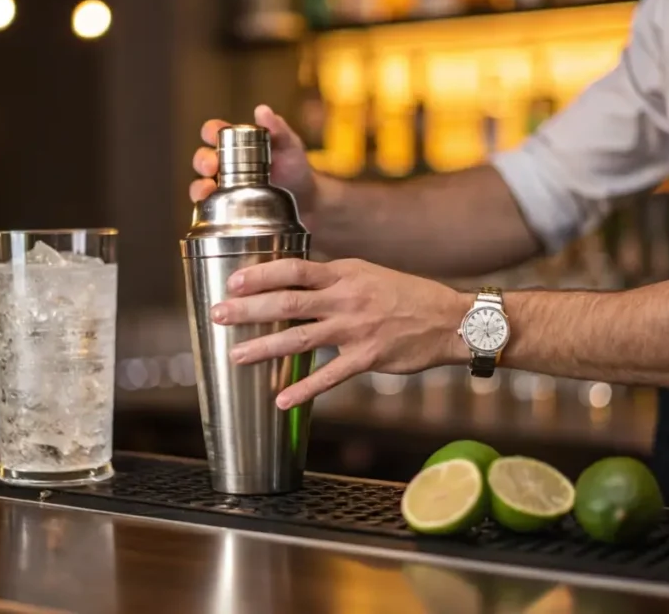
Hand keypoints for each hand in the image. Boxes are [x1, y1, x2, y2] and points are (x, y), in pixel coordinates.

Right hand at [190, 104, 316, 213]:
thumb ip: (278, 129)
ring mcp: (223, 187)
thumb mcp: (291, 147)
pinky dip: (204, 208)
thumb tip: (261, 110)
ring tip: (208, 190)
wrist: (308, 203)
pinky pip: (207, 207)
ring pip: (199, 183)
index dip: (209, 131)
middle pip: (202, 158)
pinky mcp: (225, 208)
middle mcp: (225, 164)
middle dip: (202, 160)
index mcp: (236, 143)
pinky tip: (210, 210)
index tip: (213, 135)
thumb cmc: (296, 169)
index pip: (214, 131)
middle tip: (212, 167)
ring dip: (199, 186)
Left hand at [209, 258, 468, 408]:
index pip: (294, 269)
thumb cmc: (407, 296)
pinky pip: (329, 376)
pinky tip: (281, 399)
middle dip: (249, 309)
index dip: (261, 275)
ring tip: (236, 356)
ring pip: (300, 338)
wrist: (450, 320)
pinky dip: (303, 389)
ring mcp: (356, 329)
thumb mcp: (368, 274)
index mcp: (344, 274)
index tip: (233, 281)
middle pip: (288, 302)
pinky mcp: (368, 357)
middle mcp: (346, 298)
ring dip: (264, 348)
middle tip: (218, 315)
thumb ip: (333, 279)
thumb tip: (296, 281)